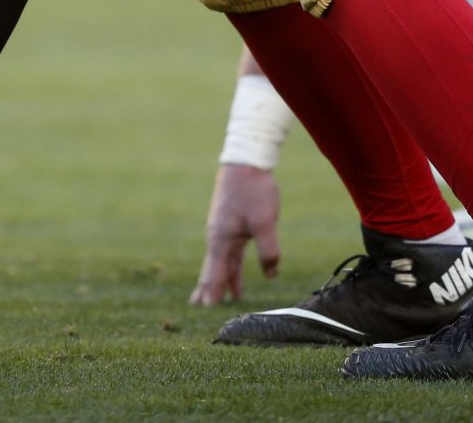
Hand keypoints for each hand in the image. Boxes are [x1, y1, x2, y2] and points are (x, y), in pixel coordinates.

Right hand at [189, 164, 280, 305]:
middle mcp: (217, 237)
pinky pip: (229, 253)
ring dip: (222, 280)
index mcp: (221, 238)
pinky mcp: (231, 224)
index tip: (205, 311)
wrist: (246, 160)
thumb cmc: (253, 189)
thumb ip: (268, 250)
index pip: (214, 272)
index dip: (212, 292)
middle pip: (212, 269)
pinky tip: (236, 274)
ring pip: (221, 262)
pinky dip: (230, 267)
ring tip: (222, 299)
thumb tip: (271, 274)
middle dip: (209, 289)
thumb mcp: (265, 221)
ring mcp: (223, 230)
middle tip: (200, 309)